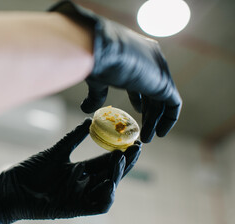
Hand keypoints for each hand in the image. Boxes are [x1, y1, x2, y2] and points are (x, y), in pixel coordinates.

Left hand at [0, 118, 140, 223]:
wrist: (10, 189)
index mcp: (79, 170)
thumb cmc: (29, 170)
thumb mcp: (55, 152)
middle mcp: (83, 183)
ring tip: (120, 157)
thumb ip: (73, 139)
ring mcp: (80, 196)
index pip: (105, 161)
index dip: (120, 152)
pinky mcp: (75, 208)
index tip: (131, 140)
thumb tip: (89, 121)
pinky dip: (107, 195)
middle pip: (111, 173)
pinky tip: (110, 181)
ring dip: (117, 175)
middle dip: (125, 162)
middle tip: (136, 147)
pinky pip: (99, 205)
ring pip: (108, 188)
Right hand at [50, 1, 181, 142]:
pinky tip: (159, 133)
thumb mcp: (98, 78)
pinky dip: (168, 120)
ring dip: (154, 120)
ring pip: (161, 99)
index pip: (142, 77)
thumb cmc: (95, 59)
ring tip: (147, 138)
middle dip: (147, 111)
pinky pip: (172, 104)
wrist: (102, 49)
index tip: (135, 110)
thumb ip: (97, 93)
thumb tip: (86, 109)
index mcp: (136, 52)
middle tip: (140, 128)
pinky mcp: (164, 83)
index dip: (139, 95)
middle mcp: (151, 58)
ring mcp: (159, 70)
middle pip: (153, 90)